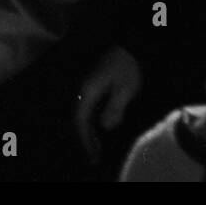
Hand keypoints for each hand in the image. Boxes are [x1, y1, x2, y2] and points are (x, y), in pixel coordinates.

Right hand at [75, 45, 142, 162]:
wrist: (128, 47)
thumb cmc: (127, 68)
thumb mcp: (125, 89)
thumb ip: (114, 108)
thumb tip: (104, 127)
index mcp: (88, 91)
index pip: (80, 119)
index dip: (84, 138)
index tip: (92, 154)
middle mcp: (82, 90)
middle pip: (77, 118)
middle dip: (84, 139)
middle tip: (94, 157)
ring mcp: (86, 88)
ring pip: (81, 114)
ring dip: (87, 132)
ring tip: (96, 148)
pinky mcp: (92, 87)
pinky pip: (86, 109)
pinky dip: (90, 123)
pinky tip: (98, 130)